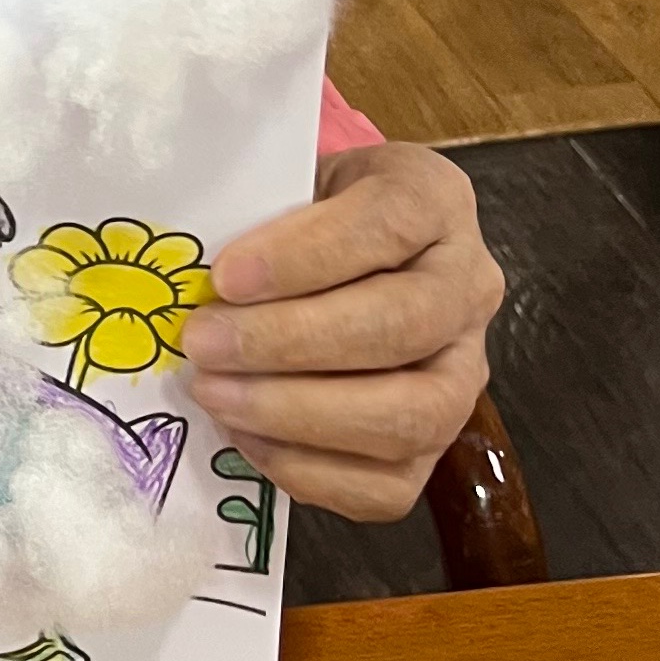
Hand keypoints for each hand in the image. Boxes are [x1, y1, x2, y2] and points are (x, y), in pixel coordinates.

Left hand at [182, 143, 503, 522]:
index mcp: (433, 201)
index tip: (226, 277)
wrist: (349, 250)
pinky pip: (391, 484)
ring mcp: (465, 373)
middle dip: (289, 343)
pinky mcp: (439, 444)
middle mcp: (468, 288)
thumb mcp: (288, 176)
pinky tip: (244, 436)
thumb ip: (256, 209)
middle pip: (401, 327)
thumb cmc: (308, 210)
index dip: (305, 256)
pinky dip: (310, 471)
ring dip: (298, 414)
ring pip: (412, 415)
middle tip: (204, 344)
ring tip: (215, 394)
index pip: (388, 225)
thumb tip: (191, 273)